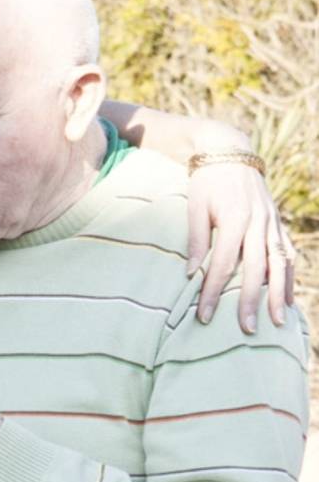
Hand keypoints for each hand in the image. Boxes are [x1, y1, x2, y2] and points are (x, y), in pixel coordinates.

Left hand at [187, 163, 294, 332]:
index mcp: (235, 219)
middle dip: (249, 301)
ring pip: (280, 264)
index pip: (223, 263)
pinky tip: (287, 299)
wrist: (230, 153)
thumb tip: (191, 274)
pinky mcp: (278, 224)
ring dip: (278, 294)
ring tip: (276, 321)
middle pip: (256, 269)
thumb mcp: (195, 207)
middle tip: (244, 328)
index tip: (204, 314)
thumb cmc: (207, 182)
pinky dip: (290, 277)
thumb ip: (197, 239)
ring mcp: (272, 224)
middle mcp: (258, 223)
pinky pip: (288, 254)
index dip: (213, 291)